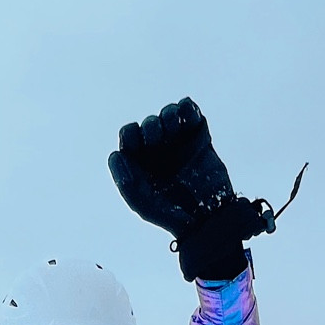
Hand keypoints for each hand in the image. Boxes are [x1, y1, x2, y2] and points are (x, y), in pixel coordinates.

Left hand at [108, 98, 268, 281]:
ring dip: (169, 115)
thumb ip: (124, 181)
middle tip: (159, 141)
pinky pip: (190, 110)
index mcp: (141, 161)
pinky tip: (187, 122)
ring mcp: (179, 142)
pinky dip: (186, 109)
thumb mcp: (141, 202)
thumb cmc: (171, 213)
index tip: (140, 148)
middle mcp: (159, 150)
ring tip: (175, 131)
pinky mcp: (199, 136)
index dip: (131, 135)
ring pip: (169, 113)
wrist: (207, 215)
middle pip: (149, 123)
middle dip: (152, 127)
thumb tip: (116, 154)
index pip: (129, 134)